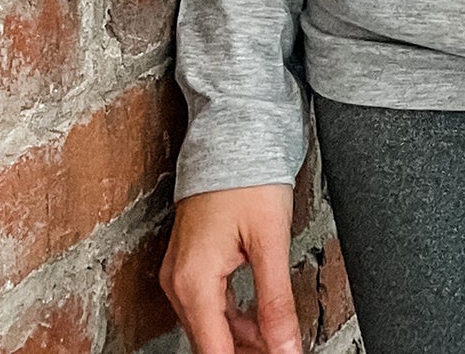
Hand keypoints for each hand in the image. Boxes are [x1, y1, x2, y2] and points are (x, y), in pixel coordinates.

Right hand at [159, 185, 304, 353]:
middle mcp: (179, 280)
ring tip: (275, 340)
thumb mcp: (271, 241)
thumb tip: (285, 348)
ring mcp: (181, 270)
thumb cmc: (248, 175)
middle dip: (245, 351)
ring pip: (209, 324)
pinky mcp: (190, 260)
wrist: (233, 133)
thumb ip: (276, 302)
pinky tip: (258, 319)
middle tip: (280, 348)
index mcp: (194, 281)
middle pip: (209, 342)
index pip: (214, 351)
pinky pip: (208, 303)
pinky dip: (232, 316)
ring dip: (241, 338)